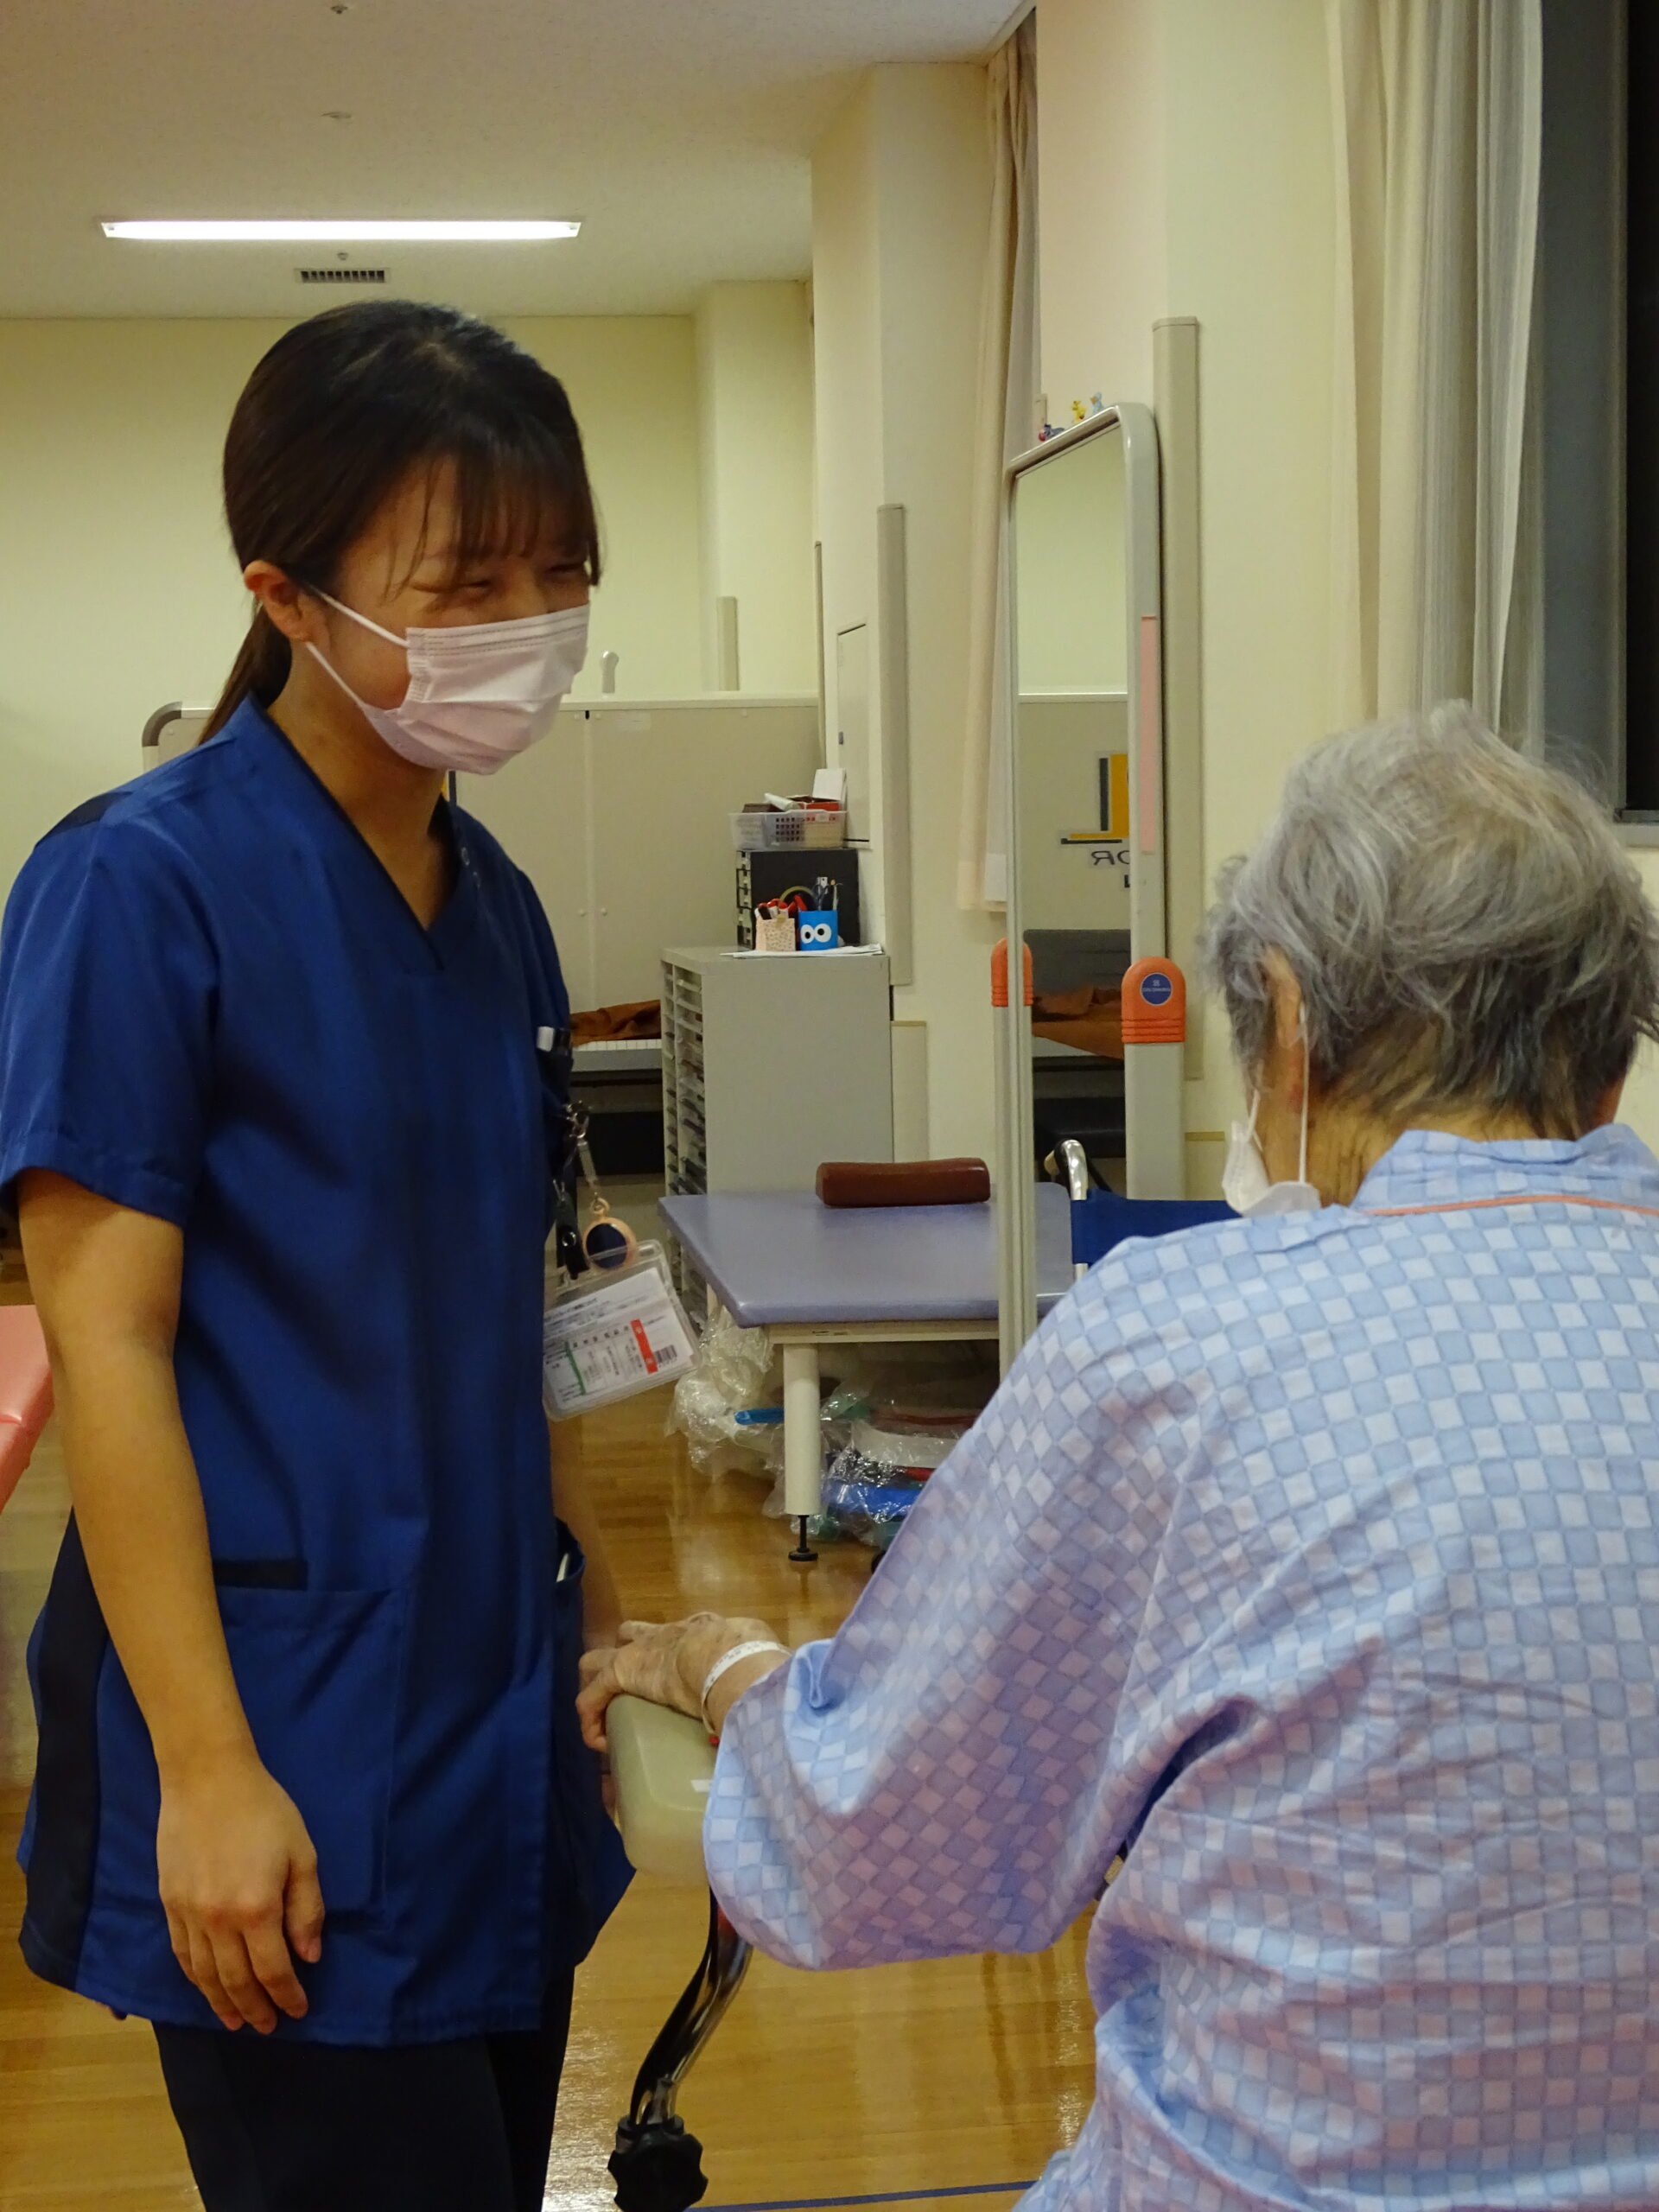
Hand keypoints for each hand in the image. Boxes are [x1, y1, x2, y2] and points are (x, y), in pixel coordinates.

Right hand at [156, 1752, 323, 2032]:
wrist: (207, 1779)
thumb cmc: (264, 1810)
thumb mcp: (302, 1853)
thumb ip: (307, 1909)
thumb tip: (309, 1956)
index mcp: (256, 1909)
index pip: (273, 1970)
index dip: (287, 1996)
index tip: (299, 2011)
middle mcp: (218, 1921)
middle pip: (236, 1981)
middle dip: (255, 2009)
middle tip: (268, 2027)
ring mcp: (188, 1915)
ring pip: (204, 1975)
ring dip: (221, 2003)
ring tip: (236, 2022)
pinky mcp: (168, 1904)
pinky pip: (182, 1954)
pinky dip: (195, 1979)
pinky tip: (205, 1988)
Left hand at [577, 1613, 778, 1751]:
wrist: (726, 1657)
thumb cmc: (749, 1656)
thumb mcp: (760, 1656)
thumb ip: (762, 1667)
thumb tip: (777, 1687)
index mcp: (699, 1630)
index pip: (675, 1633)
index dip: (669, 1653)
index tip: (673, 1676)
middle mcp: (663, 1634)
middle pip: (629, 1635)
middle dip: (625, 1656)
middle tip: (632, 1690)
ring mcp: (637, 1651)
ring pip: (597, 1660)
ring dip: (598, 1686)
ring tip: (606, 1717)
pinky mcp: (619, 1672)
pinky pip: (590, 1698)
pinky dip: (590, 1719)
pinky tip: (599, 1743)